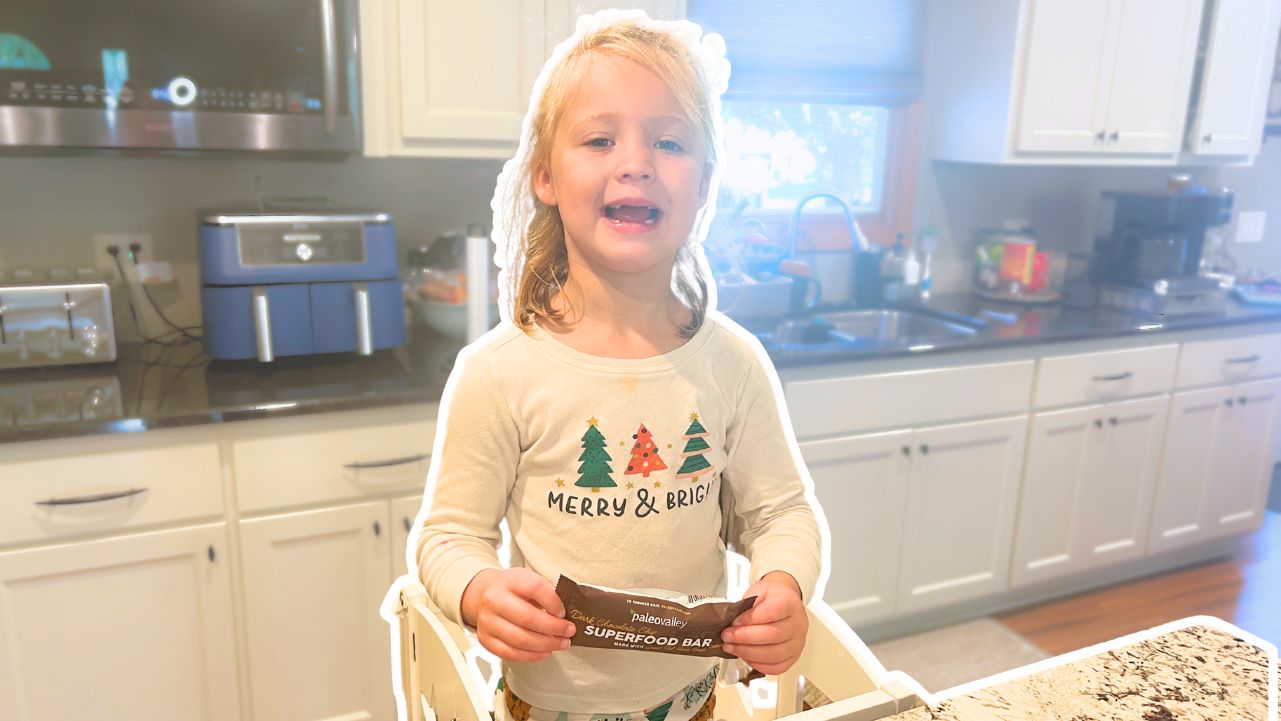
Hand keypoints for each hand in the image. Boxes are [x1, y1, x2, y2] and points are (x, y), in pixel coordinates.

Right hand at [460, 568, 576, 662]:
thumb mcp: (529, 581)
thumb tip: (565, 616)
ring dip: (546, 644)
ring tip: (561, 643)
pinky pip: (510, 653)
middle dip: (553, 628)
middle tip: (569, 631)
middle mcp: (494, 600)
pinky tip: (544, 651)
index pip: (534, 588)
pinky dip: (531, 655)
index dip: (553, 602)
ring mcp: (487, 621)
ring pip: (520, 639)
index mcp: (509, 580)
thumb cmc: (512, 590)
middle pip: (527, 617)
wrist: (484, 595)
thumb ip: (546, 595)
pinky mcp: (486, 639)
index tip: (563, 612)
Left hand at [721, 571, 807, 675]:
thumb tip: (730, 619)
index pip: (772, 612)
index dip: (750, 619)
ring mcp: (798, 642)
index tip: (734, 621)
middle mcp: (798, 623)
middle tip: (728, 636)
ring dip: (748, 652)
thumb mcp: (757, 591)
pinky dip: (758, 664)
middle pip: (773, 635)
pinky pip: (777, 667)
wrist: (784, 601)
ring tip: (732, 647)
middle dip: (745, 638)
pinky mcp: (793, 656)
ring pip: (774, 654)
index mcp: (790, 602)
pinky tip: (746, 656)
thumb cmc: (771, 597)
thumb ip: (745, 604)